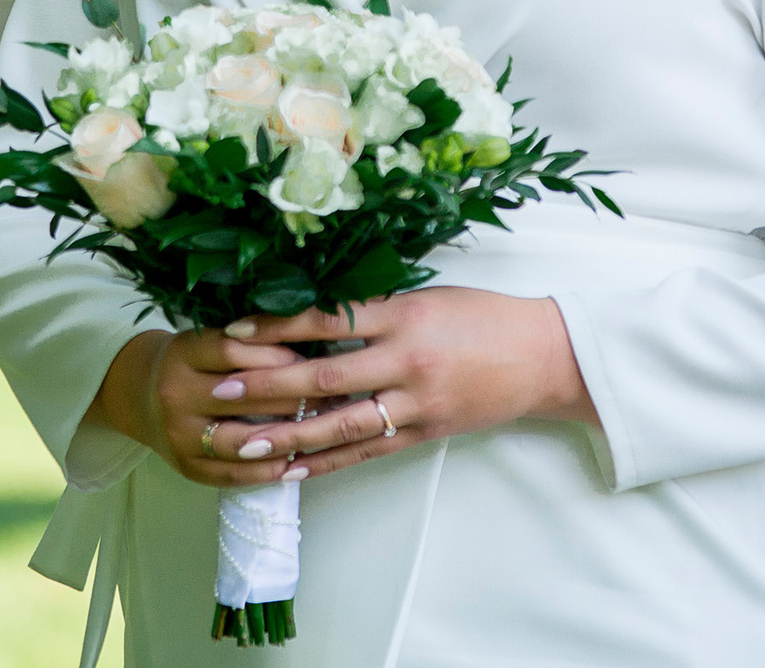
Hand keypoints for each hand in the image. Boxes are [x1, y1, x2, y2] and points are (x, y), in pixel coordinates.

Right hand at [85, 326, 310, 487]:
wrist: (138, 395)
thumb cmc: (189, 362)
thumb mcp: (208, 340)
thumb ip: (249, 341)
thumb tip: (313, 344)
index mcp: (183, 353)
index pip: (235, 350)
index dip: (278, 355)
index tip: (314, 360)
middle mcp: (175, 393)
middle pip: (243, 397)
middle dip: (293, 397)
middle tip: (332, 397)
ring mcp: (178, 435)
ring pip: (240, 441)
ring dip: (285, 438)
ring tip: (319, 432)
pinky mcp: (185, 467)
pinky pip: (232, 474)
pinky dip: (267, 471)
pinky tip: (295, 463)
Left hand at [203, 289, 594, 479]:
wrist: (544, 356)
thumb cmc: (482, 316)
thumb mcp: (426, 296)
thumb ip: (373, 308)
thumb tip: (310, 315)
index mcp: (403, 315)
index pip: (326, 319)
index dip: (276, 327)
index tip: (232, 332)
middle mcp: (406, 360)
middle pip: (324, 375)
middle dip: (268, 387)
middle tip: (220, 394)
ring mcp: (416, 402)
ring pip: (340, 424)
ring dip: (287, 435)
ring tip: (243, 444)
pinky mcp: (425, 433)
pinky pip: (366, 450)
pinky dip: (326, 462)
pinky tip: (291, 468)